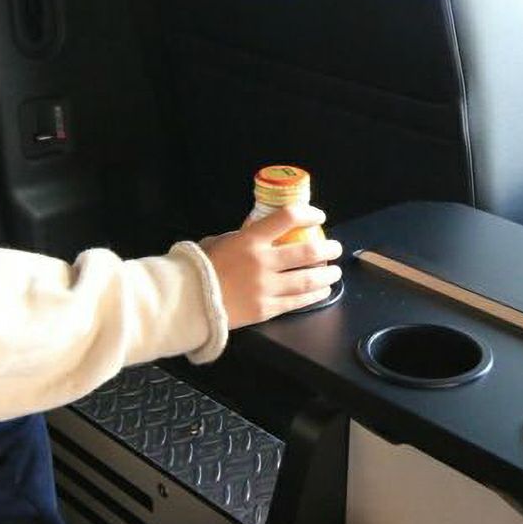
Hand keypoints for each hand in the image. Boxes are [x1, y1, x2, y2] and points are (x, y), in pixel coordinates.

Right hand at [202, 205, 342, 327]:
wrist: (187, 302)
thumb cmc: (201, 268)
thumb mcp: (221, 241)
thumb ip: (245, 236)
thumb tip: (265, 229)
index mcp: (249, 240)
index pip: (287, 217)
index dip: (308, 214)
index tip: (318, 216)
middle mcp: (262, 262)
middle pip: (308, 252)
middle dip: (328, 249)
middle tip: (335, 248)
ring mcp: (266, 288)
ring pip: (308, 280)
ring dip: (327, 274)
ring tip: (334, 272)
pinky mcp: (267, 310)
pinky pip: (298, 302)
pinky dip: (315, 295)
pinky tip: (323, 291)